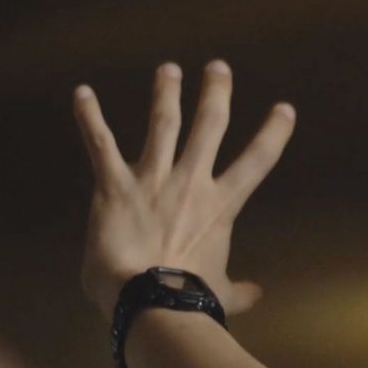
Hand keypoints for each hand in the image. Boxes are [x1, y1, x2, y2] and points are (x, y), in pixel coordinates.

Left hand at [73, 60, 293, 320]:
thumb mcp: (221, 292)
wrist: (149, 300)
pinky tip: (82, 93)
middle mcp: (191, 183)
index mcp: (221, 206)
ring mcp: (152, 180)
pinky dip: (90, 117)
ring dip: (166, 94)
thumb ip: (239, 290)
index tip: (284, 108)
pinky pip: (100, 144)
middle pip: (209, 126)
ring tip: (168, 69)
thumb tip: (258, 294)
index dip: (274, 132)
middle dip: (216, 93)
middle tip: (218, 68)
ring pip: (163, 124)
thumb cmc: (190, 299)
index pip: (258, 160)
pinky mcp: (115, 186)